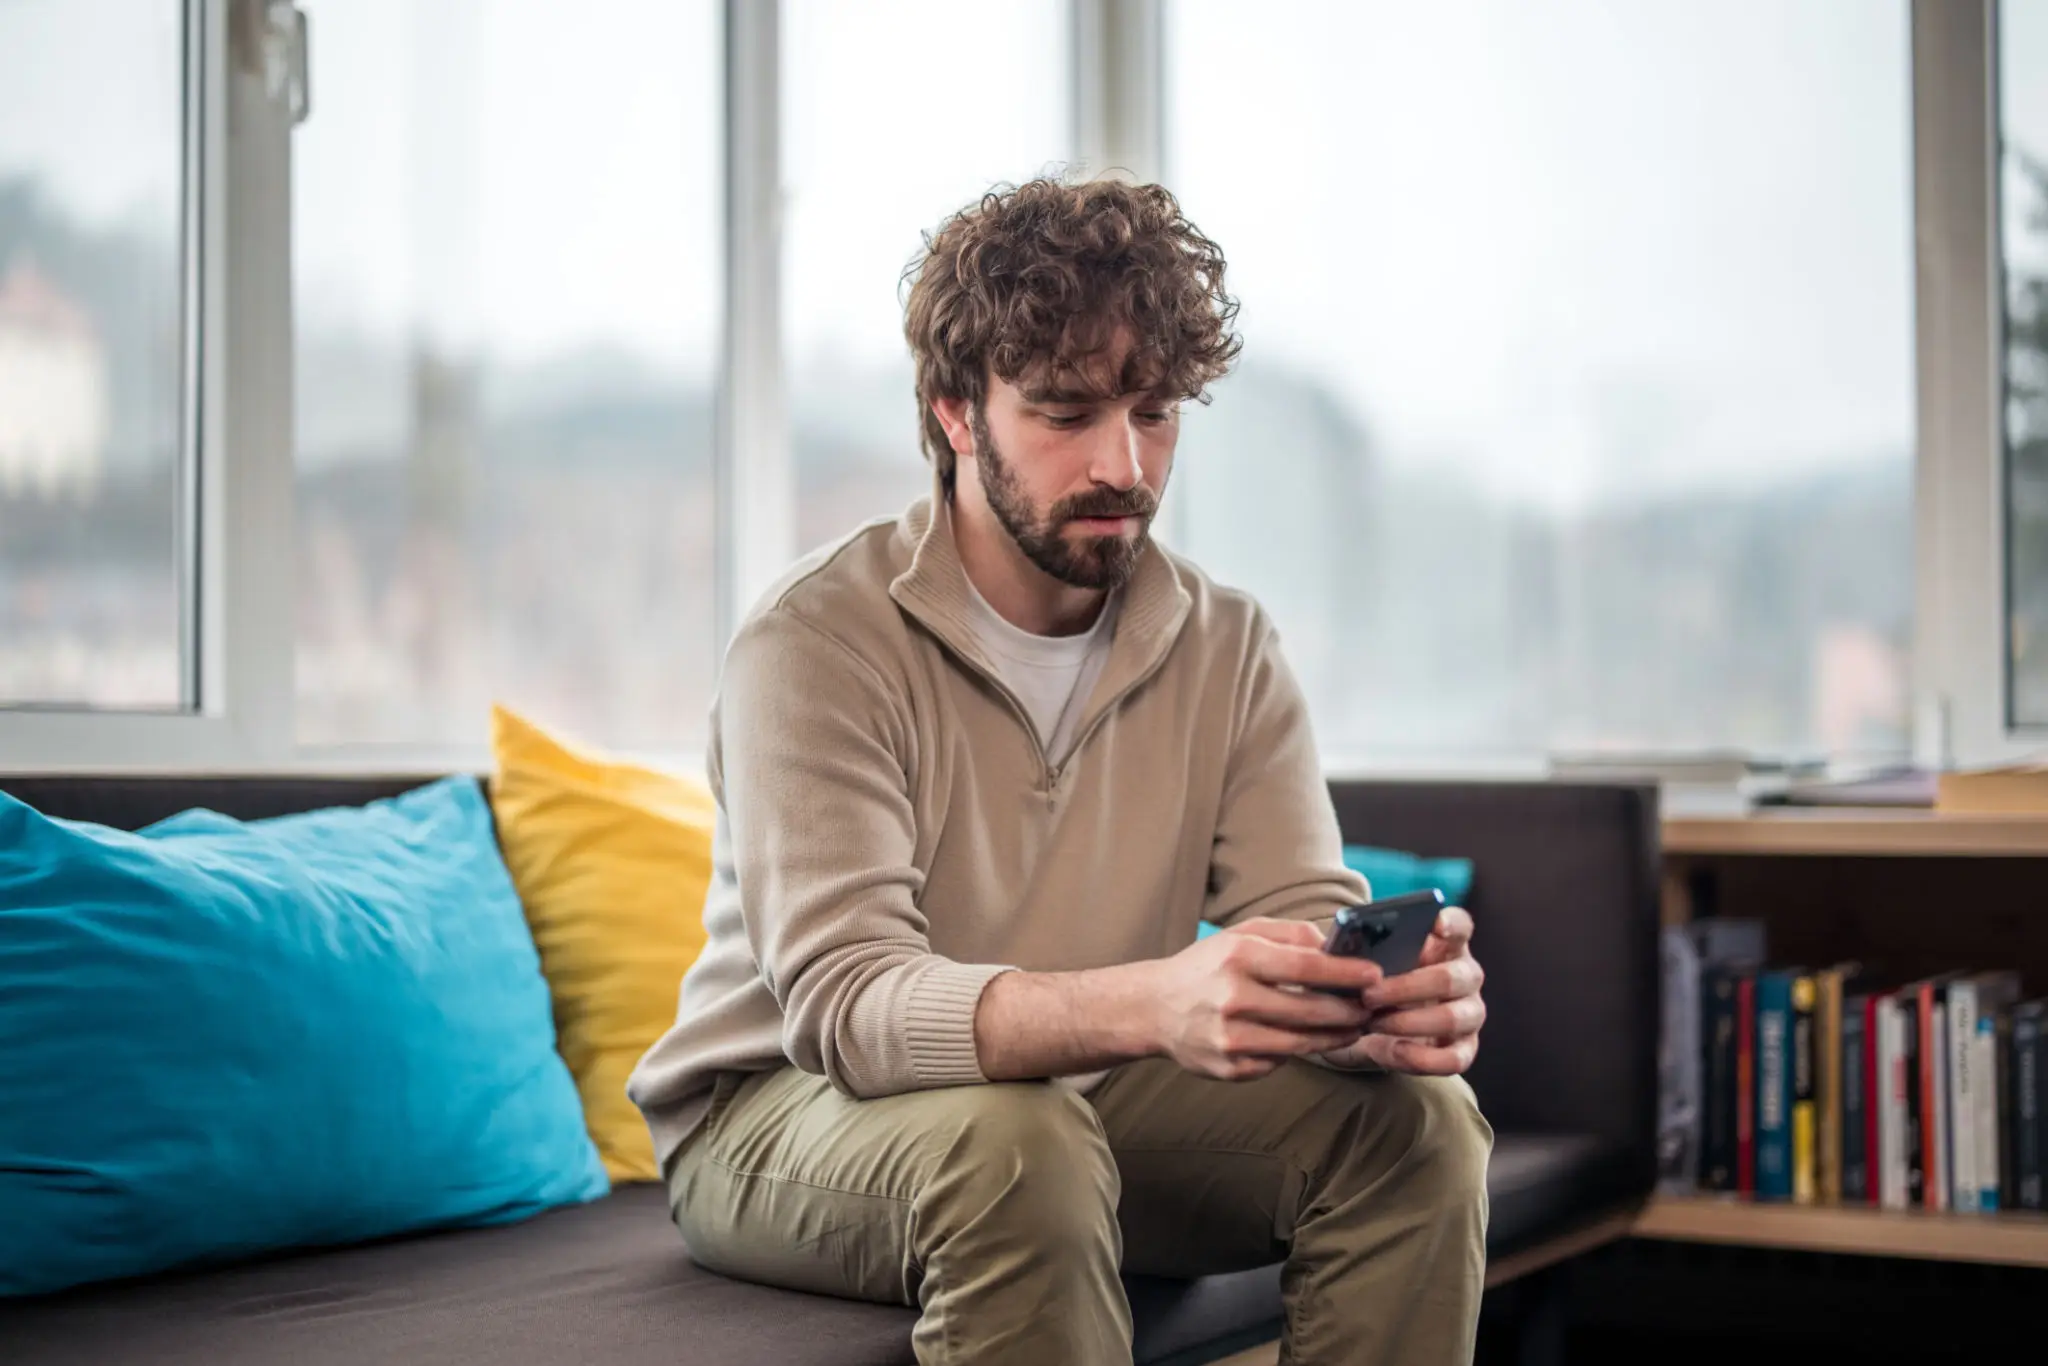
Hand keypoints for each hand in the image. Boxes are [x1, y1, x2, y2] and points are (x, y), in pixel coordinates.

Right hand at [1145, 918, 1382, 1080]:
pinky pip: (1279, 1063)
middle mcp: (1231, 999)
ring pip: (1301, 1044)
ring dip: (1334, 1036)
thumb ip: (1290, 935)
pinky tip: (1307, 1040)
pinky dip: (1297, 1051)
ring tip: (1352, 1027)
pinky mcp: (1229, 1068)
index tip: (1375, 976)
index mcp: (1236, 957)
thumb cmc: (1207, 966)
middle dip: (1349, 1011)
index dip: (1346, 974)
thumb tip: (1335, 948)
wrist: (1155, 1009)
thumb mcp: (1241, 935)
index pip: (1304, 967)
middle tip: (1370, 1008)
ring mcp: (1229, 1039)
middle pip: (1309, 1011)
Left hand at [1319, 906, 1484, 1075]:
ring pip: (1453, 1018)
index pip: (1460, 925)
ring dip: (1408, 1022)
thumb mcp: (1366, 966)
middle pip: (1451, 977)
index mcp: (1444, 945)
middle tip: (1368, 995)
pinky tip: (1394, 1050)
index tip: (1436, 924)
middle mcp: (1465, 976)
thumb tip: (1341, 950)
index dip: (1452, 923)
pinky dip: (1422, 1057)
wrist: (1369, 1029)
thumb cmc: (1371, 984)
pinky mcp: (1464, 1049)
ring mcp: (1469, 1013)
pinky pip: (1454, 1059)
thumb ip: (1363, 953)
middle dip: (1406, 987)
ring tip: (1373, 1023)